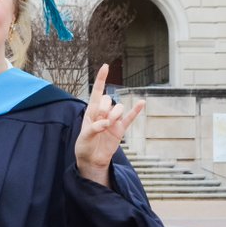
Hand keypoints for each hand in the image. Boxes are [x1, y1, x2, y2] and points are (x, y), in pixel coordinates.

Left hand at [75, 63, 144, 187]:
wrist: (92, 160)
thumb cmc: (84, 147)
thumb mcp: (83, 137)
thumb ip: (93, 129)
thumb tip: (106, 124)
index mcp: (91, 111)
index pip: (97, 92)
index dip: (101, 79)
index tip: (105, 66)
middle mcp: (103, 113)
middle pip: (108, 100)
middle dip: (105, 108)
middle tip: (100, 121)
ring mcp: (113, 120)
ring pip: (119, 108)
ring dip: (115, 114)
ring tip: (109, 125)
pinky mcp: (121, 129)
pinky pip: (130, 118)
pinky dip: (136, 110)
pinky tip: (142, 102)